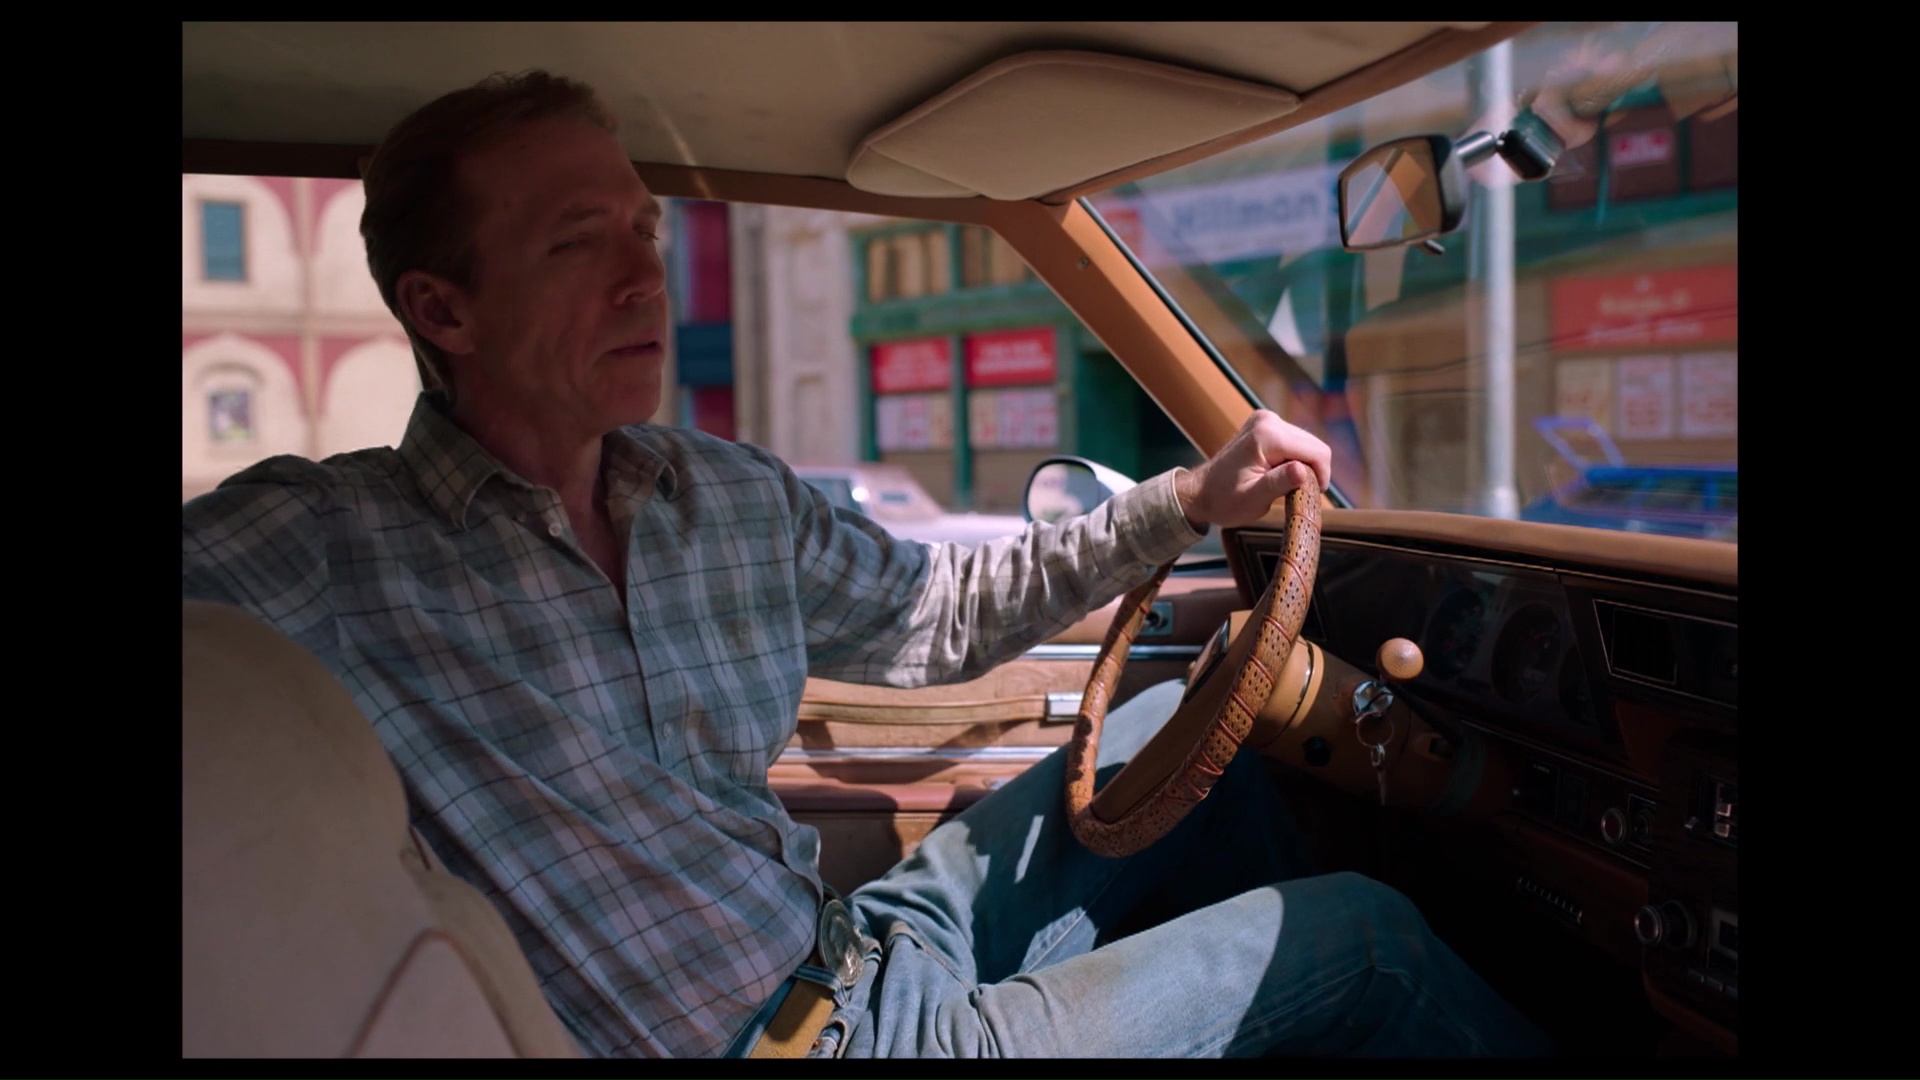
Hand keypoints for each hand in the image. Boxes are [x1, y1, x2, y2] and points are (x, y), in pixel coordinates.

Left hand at [1175, 410, 1330, 530]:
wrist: (1201, 492)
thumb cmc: (1224, 501)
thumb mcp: (1253, 499)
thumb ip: (1279, 483)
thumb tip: (1304, 471)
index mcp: (1267, 436)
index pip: (1316, 451)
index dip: (1322, 475)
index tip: (1312, 496)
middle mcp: (1268, 420)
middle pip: (1313, 445)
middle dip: (1311, 471)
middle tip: (1295, 494)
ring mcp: (1266, 419)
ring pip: (1306, 443)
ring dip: (1303, 465)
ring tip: (1284, 485)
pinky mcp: (1266, 424)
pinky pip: (1295, 442)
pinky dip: (1294, 459)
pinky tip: (1278, 474)